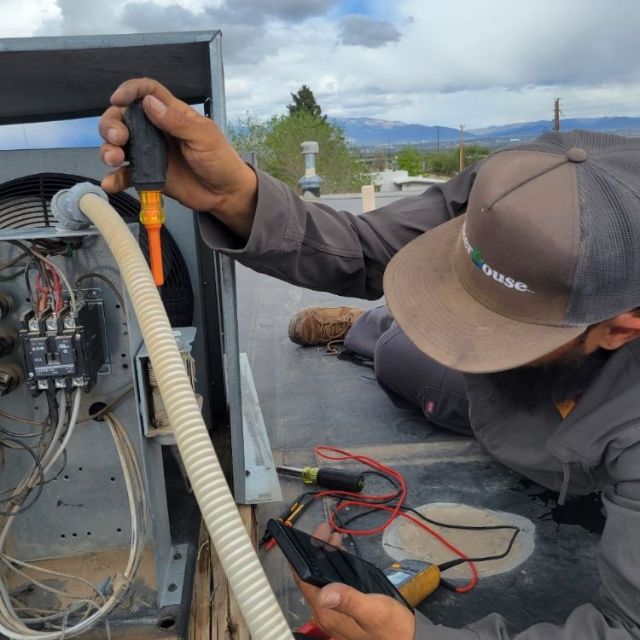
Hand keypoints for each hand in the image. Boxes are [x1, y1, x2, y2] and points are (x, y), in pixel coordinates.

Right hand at [98, 77, 256, 236]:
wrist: (226, 195)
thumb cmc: (221, 161)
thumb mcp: (204, 138)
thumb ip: (177, 122)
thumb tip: (150, 103)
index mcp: (172, 114)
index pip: (147, 92)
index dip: (131, 90)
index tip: (118, 99)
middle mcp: (156, 131)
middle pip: (124, 118)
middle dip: (112, 125)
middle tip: (118, 139)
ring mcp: (150, 154)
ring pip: (119, 146)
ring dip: (109, 150)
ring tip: (114, 159)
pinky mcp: (148, 176)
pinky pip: (127, 175)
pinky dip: (116, 179)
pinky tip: (111, 184)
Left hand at [293, 524, 414, 639]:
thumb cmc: (391, 627)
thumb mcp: (373, 611)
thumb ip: (349, 600)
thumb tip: (325, 592)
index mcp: (328, 613)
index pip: (303, 581)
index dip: (302, 556)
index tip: (310, 534)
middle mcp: (325, 613)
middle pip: (310, 577)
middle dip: (315, 551)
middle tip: (326, 530)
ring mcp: (333, 612)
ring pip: (320, 579)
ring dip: (324, 557)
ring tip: (334, 537)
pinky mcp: (342, 610)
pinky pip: (330, 584)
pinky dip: (332, 566)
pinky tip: (340, 555)